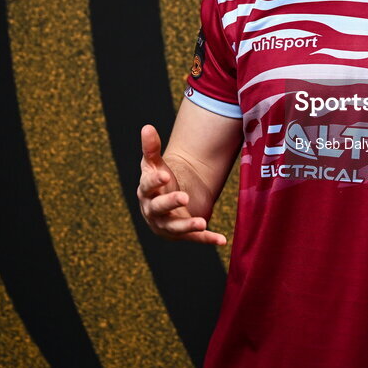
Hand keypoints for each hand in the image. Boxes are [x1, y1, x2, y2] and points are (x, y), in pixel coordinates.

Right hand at [137, 124, 226, 245]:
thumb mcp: (156, 164)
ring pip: (175, 227)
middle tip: (184, 196)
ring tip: (201, 222)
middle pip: (159, 208)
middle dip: (170, 203)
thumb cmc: (161, 180)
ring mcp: (168, 224)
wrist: (170, 200)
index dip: (155, 182)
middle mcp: (154, 210)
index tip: (165, 175)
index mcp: (146, 191)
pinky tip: (221, 240)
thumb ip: (152, 148)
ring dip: (188, 225)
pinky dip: (207, 239)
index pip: (147, 186)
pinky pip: (195, 238)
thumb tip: (147, 127)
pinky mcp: (183, 234)